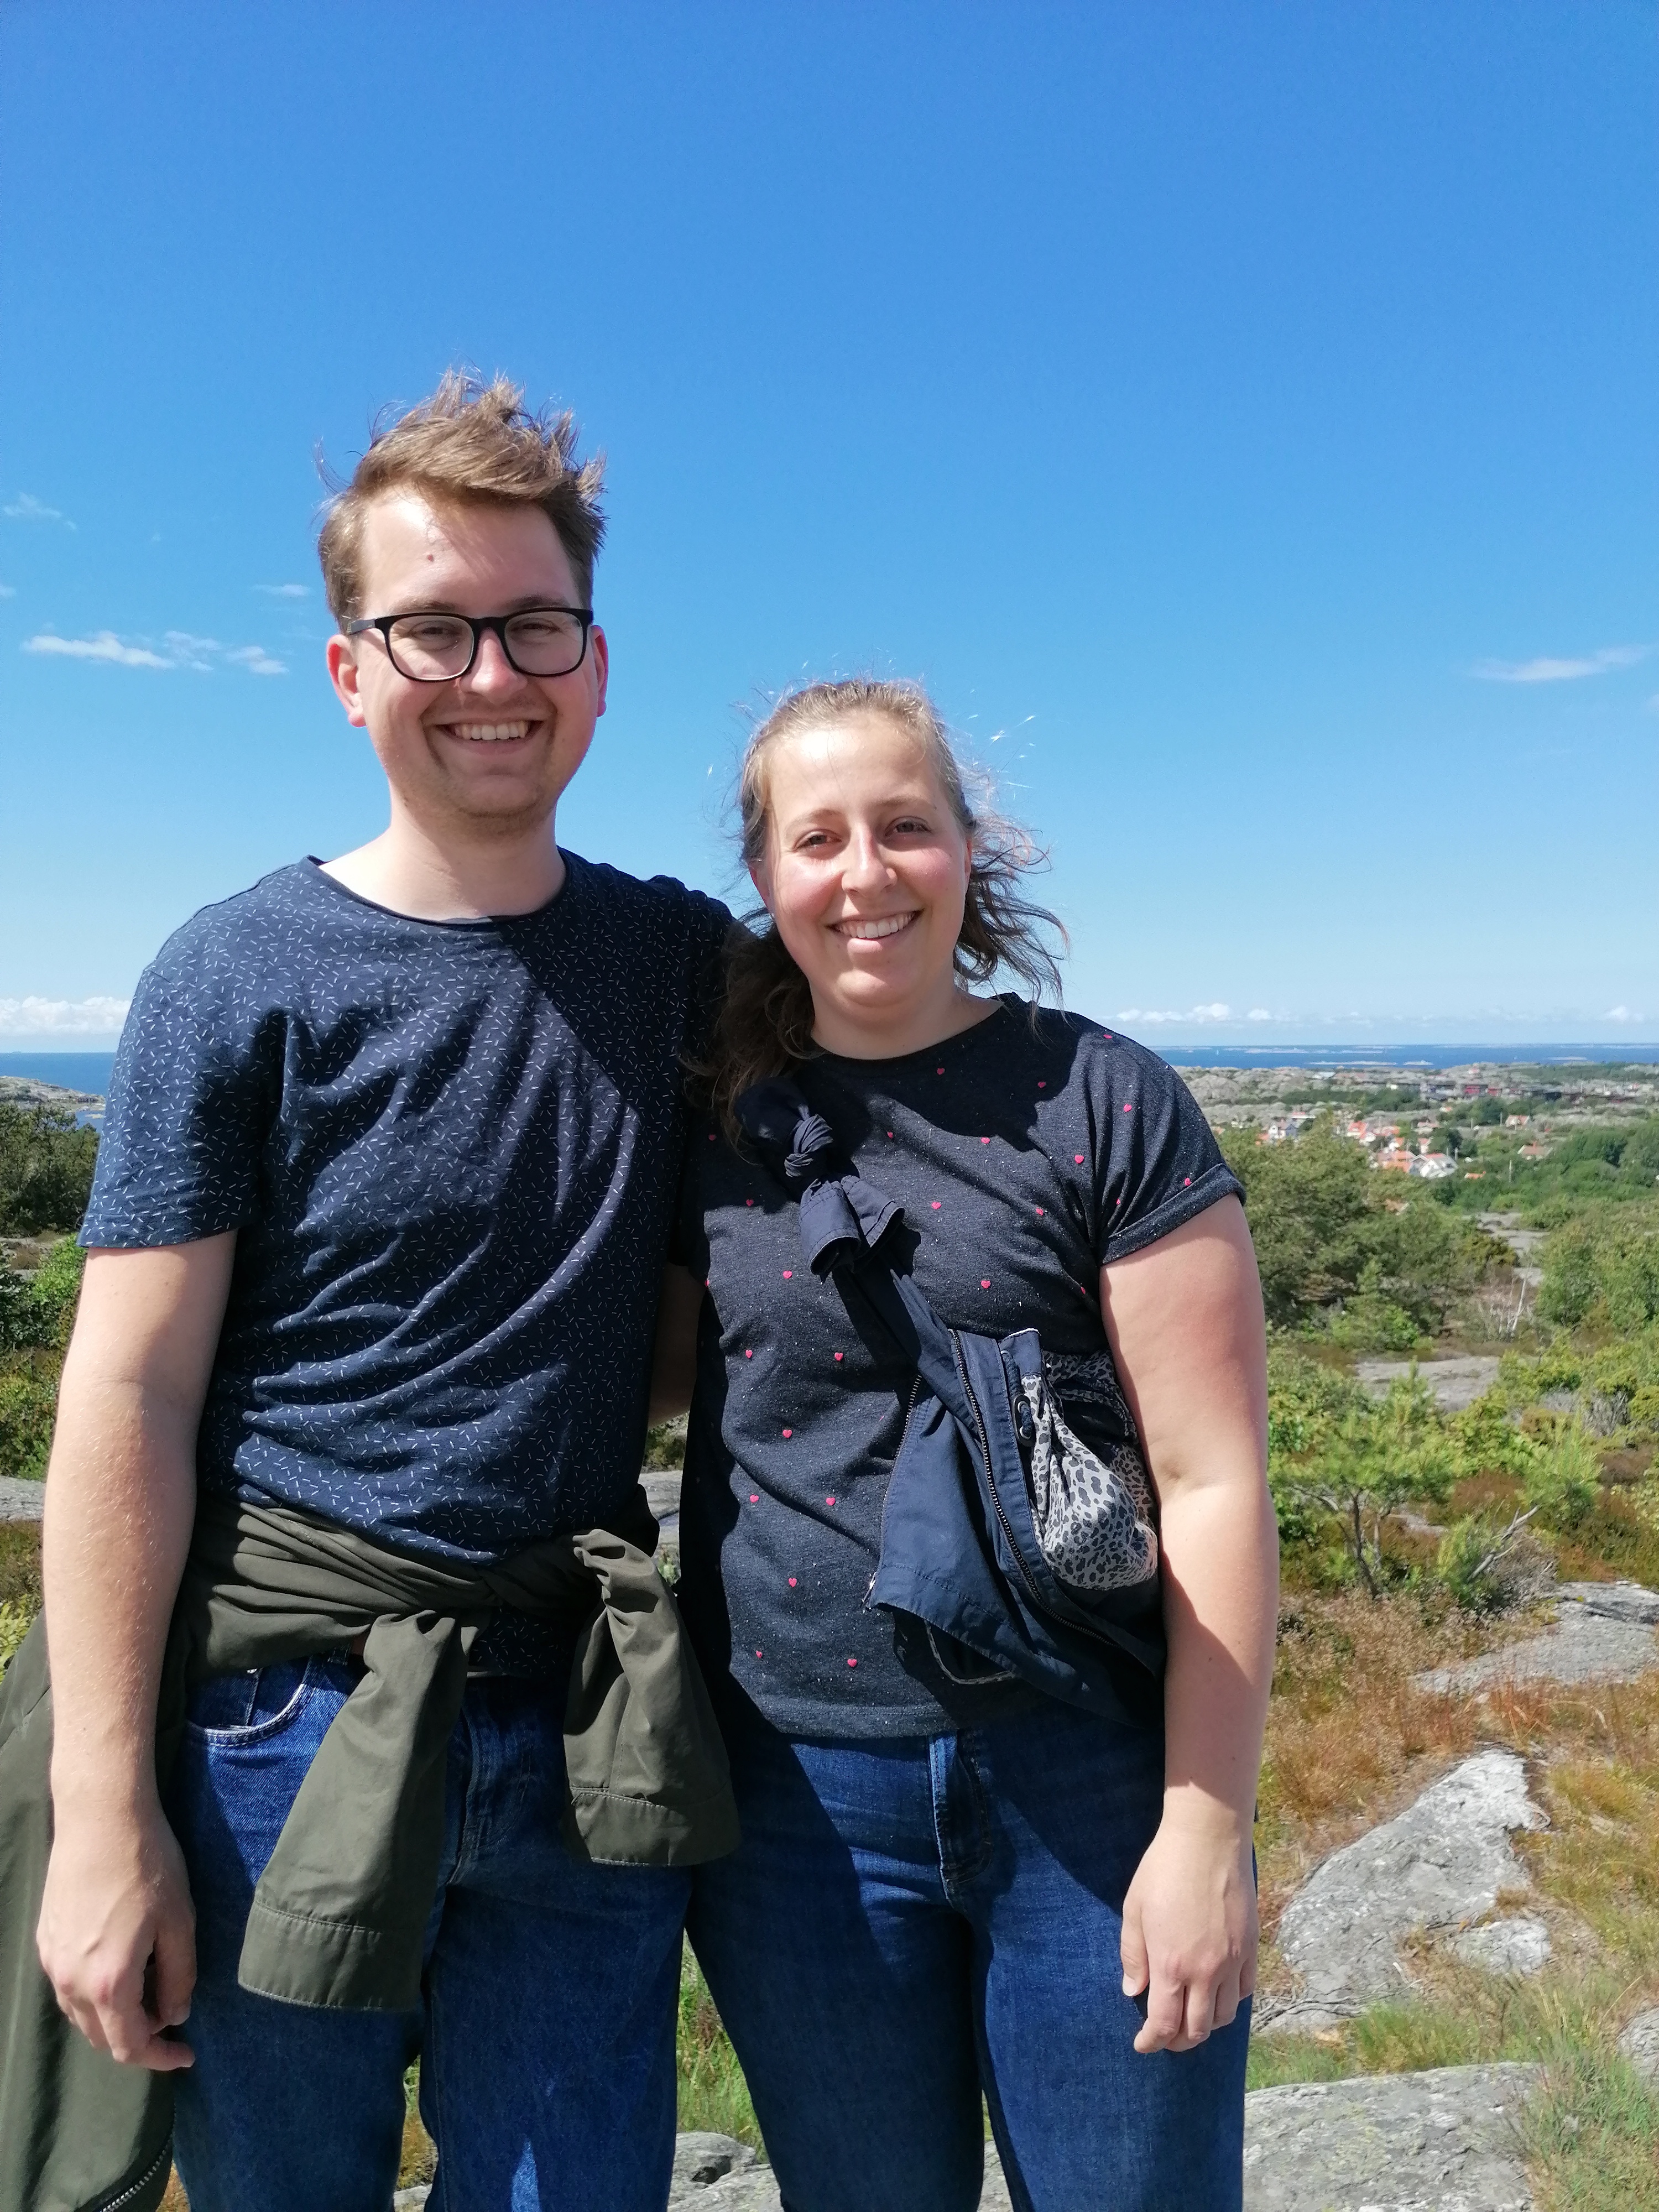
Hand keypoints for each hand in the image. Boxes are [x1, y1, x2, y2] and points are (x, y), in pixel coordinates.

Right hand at [37, 1793, 196, 2069]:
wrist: (101, 1818)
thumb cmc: (148, 1865)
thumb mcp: (180, 1922)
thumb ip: (179, 1977)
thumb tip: (176, 2015)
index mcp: (109, 1982)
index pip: (130, 2046)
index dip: (161, 2058)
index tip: (187, 2055)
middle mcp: (71, 1981)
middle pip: (102, 2038)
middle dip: (140, 2038)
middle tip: (173, 2017)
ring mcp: (52, 1961)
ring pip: (82, 2016)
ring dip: (115, 2018)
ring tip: (151, 1992)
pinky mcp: (46, 1941)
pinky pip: (68, 1987)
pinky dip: (95, 1995)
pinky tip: (122, 1968)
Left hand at [1119, 1810, 1255, 2054]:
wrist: (1208, 1839)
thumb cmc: (1164, 1869)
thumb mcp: (1134, 1909)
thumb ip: (1132, 1955)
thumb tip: (1132, 1991)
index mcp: (1171, 1964)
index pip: (1163, 2023)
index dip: (1151, 2041)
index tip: (1142, 2044)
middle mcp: (1205, 1972)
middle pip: (1196, 2030)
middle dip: (1177, 2042)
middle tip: (1164, 2038)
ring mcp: (1233, 1962)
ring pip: (1223, 2017)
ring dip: (1204, 2027)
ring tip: (1190, 2019)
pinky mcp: (1251, 1948)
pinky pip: (1244, 1992)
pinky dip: (1229, 2003)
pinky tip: (1216, 1995)